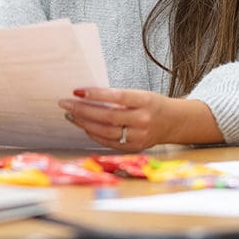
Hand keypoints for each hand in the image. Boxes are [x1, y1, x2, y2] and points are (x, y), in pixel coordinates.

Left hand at [58, 87, 221, 150]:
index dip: (97, 94)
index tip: (77, 91)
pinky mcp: (134, 148)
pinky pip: (109, 142)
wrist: (173, 122)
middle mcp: (143, 120)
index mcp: (145, 101)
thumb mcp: (141, 94)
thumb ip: (118, 97)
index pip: (118, 97)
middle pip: (108, 117)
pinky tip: (83, 126)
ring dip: (84, 123)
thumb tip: (88, 96)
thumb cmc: (152, 104)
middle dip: (83, 110)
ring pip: (105, 132)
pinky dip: (94, 134)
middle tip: (66, 103)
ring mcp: (139, 137)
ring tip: (70, 114)